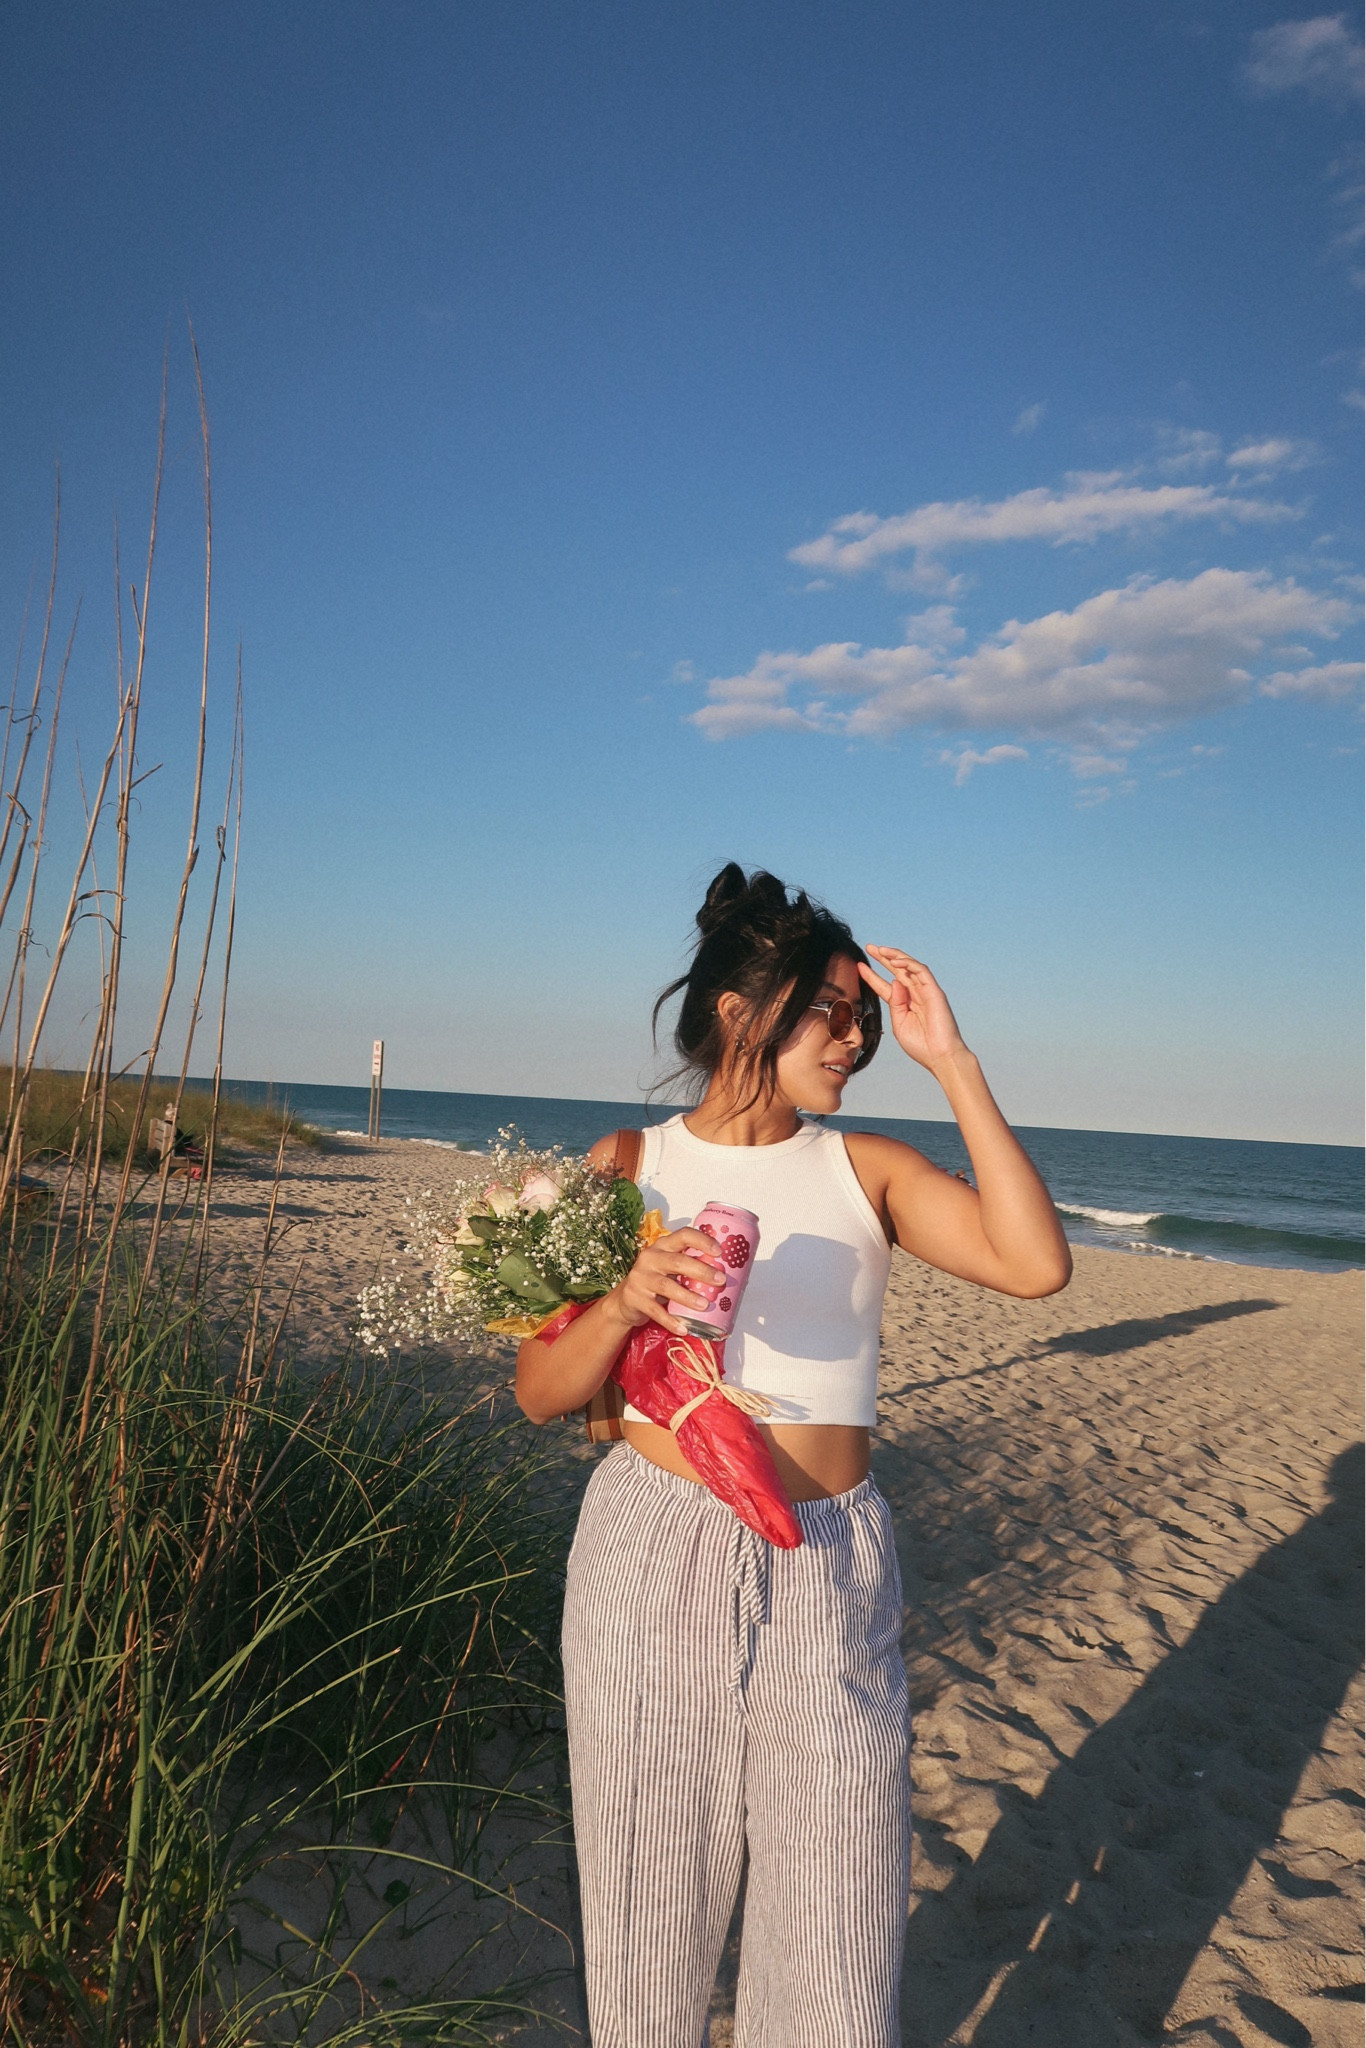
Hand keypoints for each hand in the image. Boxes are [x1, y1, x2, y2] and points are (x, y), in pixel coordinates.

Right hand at [606, 1228, 724, 1337]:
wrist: (625, 1300)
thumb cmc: (655, 1281)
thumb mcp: (669, 1268)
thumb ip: (689, 1266)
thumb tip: (726, 1276)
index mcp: (662, 1246)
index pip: (683, 1236)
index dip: (702, 1241)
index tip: (719, 1251)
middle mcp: (650, 1258)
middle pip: (677, 1261)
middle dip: (701, 1271)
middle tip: (720, 1280)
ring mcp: (641, 1278)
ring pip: (667, 1286)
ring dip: (688, 1296)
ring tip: (705, 1305)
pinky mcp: (635, 1298)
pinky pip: (656, 1311)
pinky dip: (671, 1320)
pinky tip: (684, 1327)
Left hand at [859, 945, 969, 1072]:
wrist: (940, 1057)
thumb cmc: (921, 1046)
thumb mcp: (899, 1024)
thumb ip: (894, 1004)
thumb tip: (894, 982)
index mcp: (904, 1005)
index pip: (885, 985)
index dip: (872, 976)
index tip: (858, 966)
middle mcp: (915, 995)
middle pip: (897, 971)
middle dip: (884, 958)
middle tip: (869, 947)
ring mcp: (925, 992)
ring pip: (910, 967)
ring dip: (895, 956)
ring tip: (880, 950)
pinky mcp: (935, 991)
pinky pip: (921, 971)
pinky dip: (908, 964)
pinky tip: (895, 962)